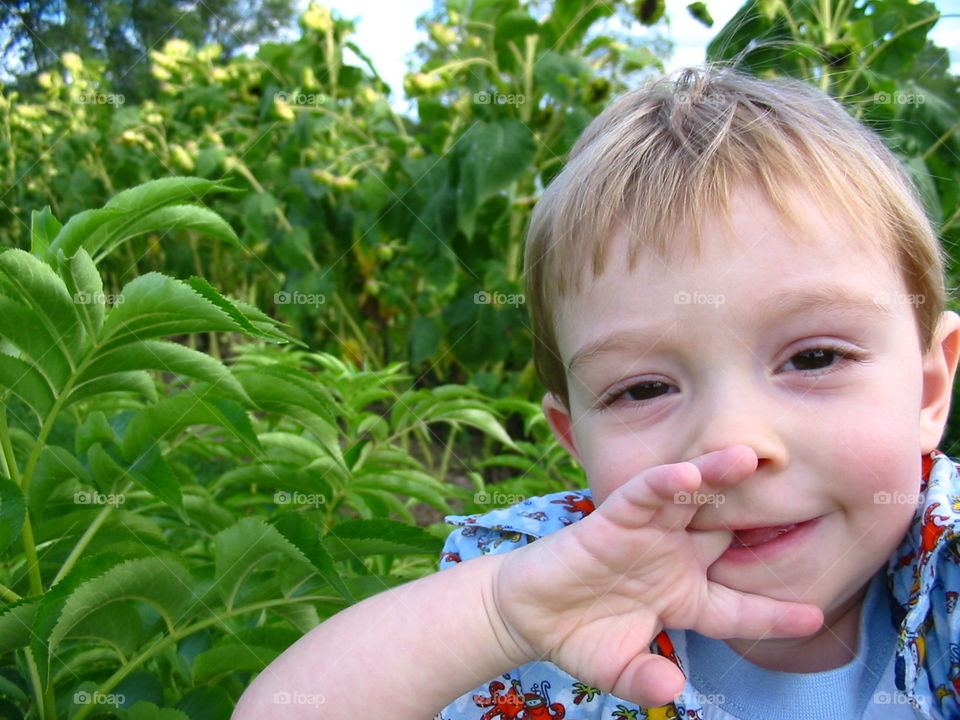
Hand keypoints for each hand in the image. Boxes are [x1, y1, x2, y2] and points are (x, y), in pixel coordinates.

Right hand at [489, 445, 823, 705]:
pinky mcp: (613, 518)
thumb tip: (671, 686)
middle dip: (761, 519)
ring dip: (717, 477)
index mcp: (684, 597)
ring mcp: (647, 535)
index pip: (739, 606)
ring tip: (749, 458)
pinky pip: (643, 495)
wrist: (527, 613)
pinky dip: (664, 484)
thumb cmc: (576, 636)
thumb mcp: (615, 669)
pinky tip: (688, 474)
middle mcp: (674, 558)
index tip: (815, 616)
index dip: (774, 613)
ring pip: (690, 501)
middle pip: (727, 534)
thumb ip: (643, 680)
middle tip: (803, 494)